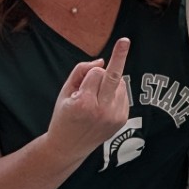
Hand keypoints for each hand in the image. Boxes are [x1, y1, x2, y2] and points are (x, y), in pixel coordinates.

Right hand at [48, 39, 132, 160]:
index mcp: (84, 103)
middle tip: (125, 41)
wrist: (68, 147)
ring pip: (119, 84)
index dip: (88, 75)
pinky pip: (123, 95)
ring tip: (95, 98)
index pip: (95, 74)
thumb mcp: (64, 92)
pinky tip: (102, 105)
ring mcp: (114, 117)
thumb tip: (102, 61)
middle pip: (113, 76)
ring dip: (110, 84)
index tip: (93, 67)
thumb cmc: (64, 116)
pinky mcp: (122, 120)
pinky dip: (115, 94)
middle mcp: (101, 110)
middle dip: (119, 57)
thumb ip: (81, 72)